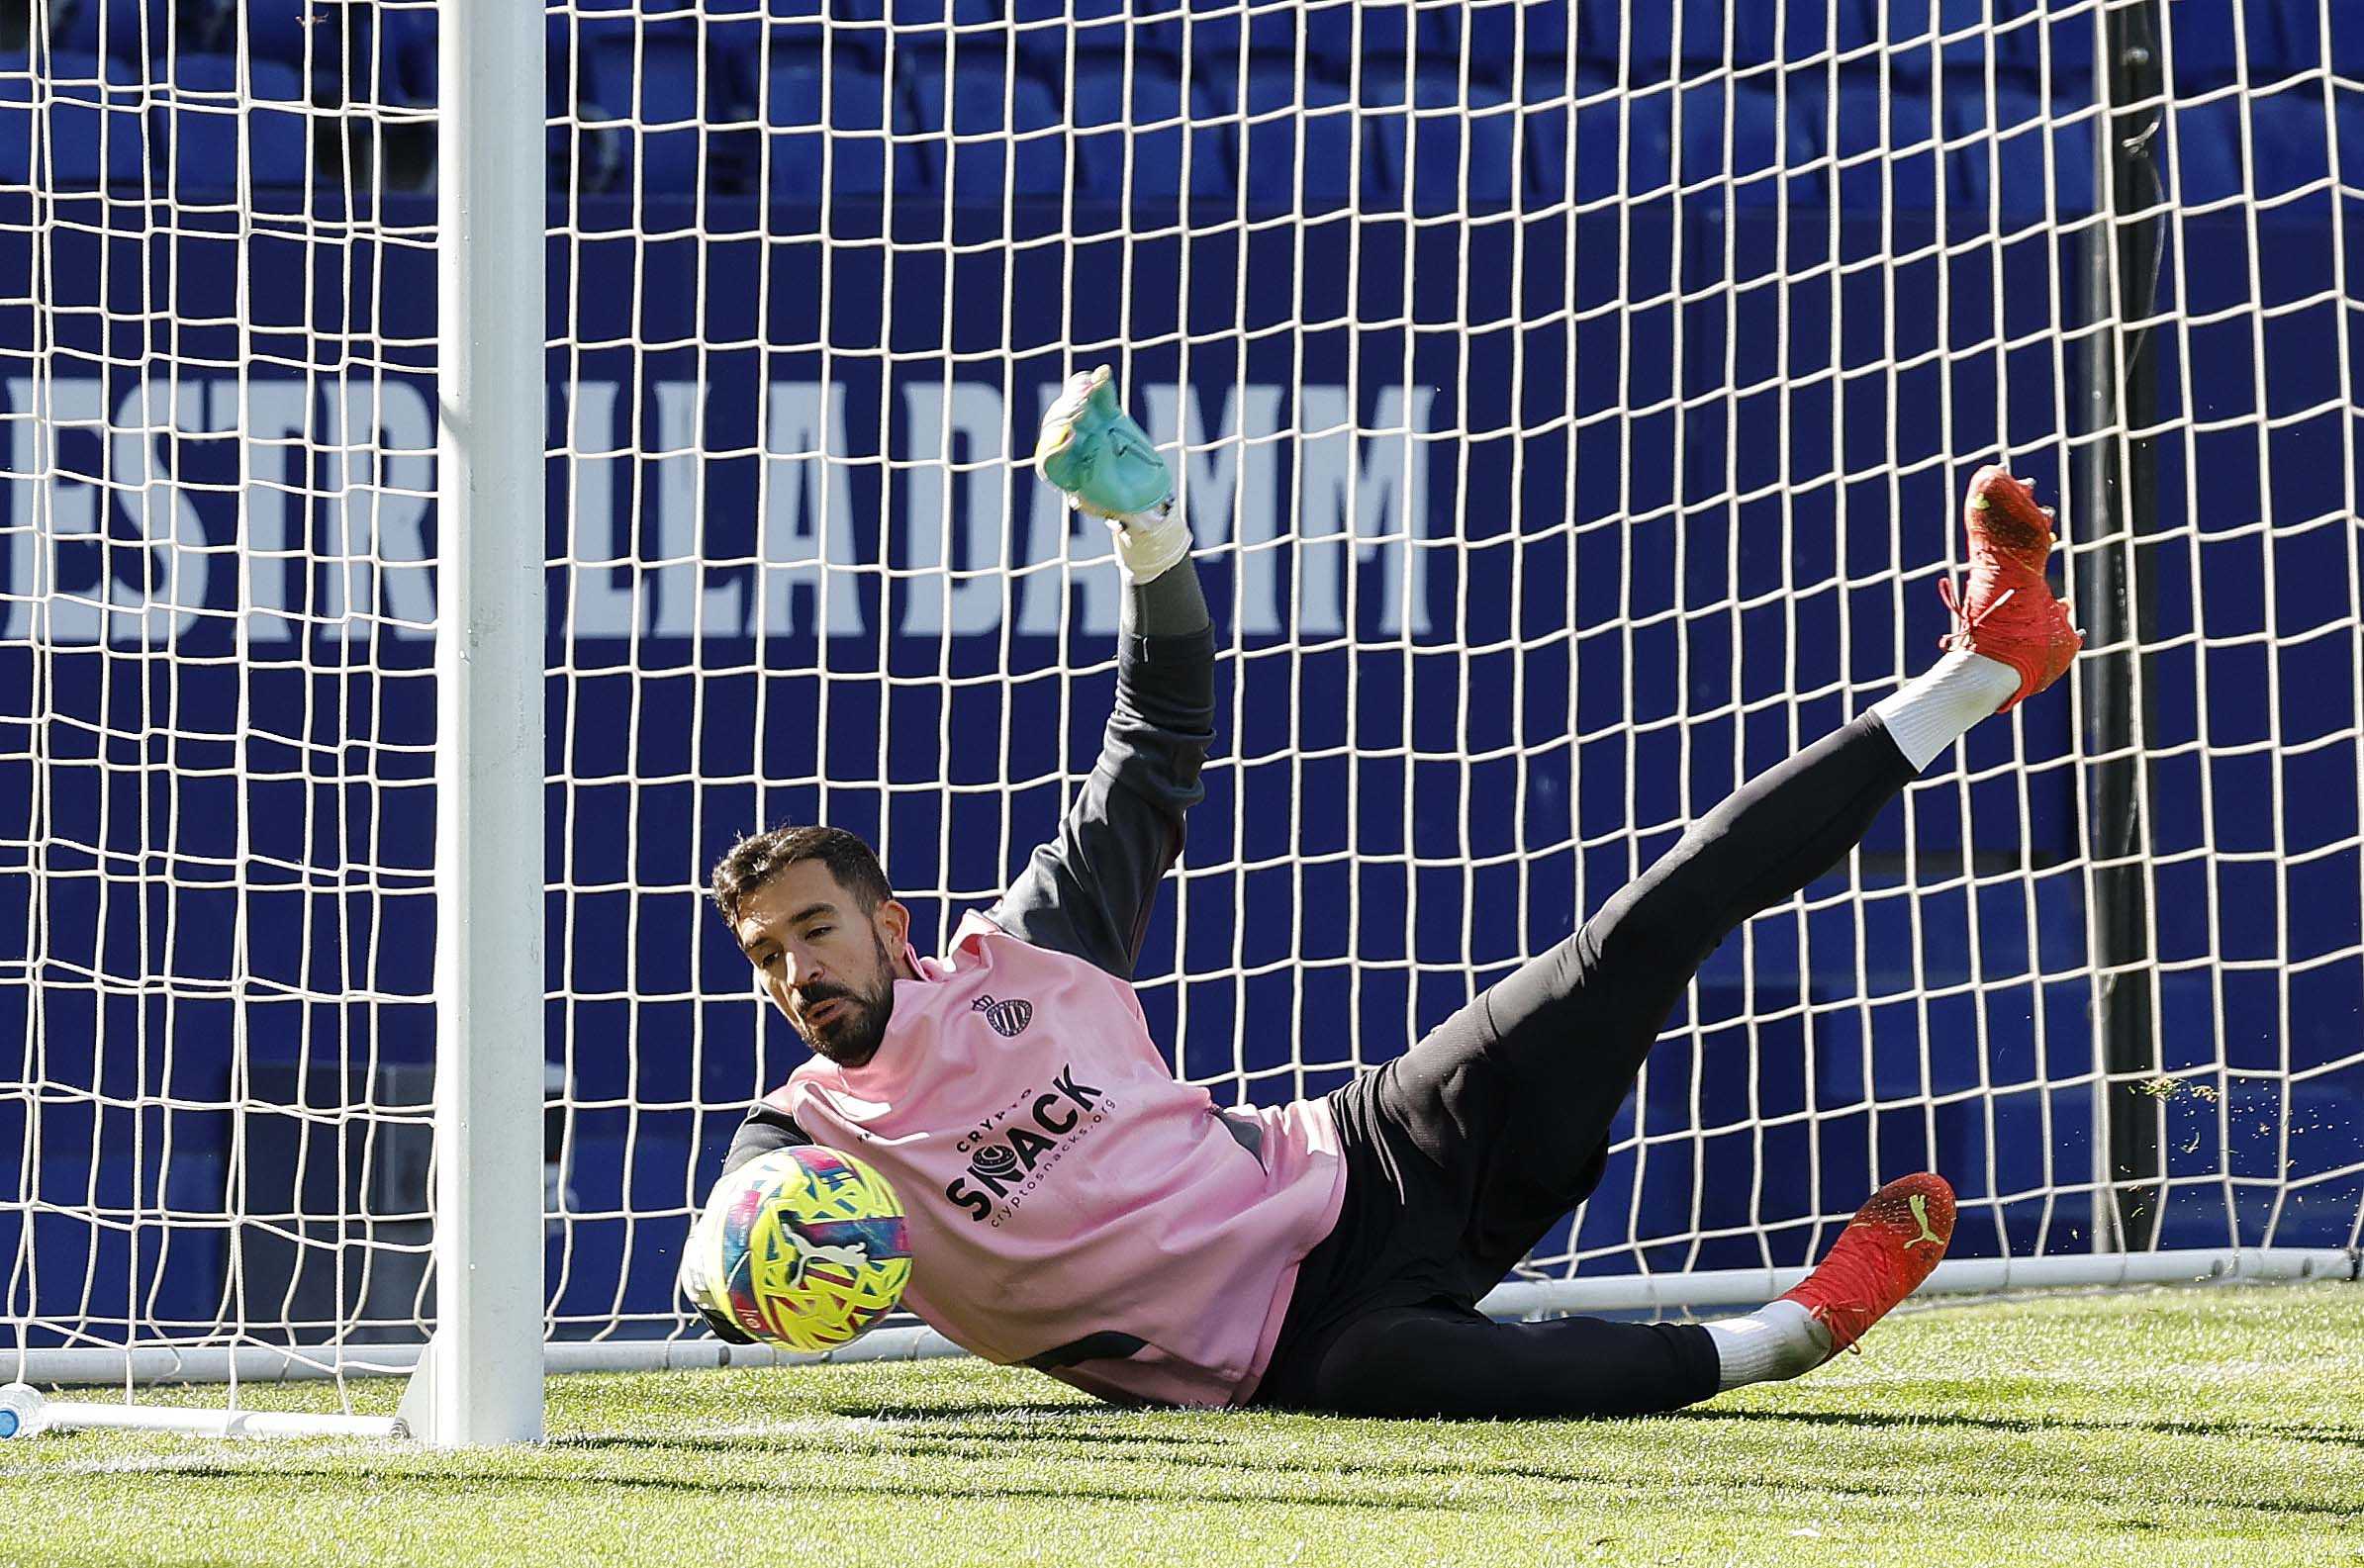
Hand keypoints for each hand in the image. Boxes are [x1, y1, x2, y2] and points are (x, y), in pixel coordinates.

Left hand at [1035, 365, 1190, 583]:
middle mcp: (1072, 446)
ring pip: (1079, 406)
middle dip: (1069, 415)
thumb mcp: (1112, 497)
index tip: (1072, 439)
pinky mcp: (1108, 417)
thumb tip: (1096, 444)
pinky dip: (1101, 386)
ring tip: (1090, 386)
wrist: (1146, 495)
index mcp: (1064, 472)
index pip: (1051, 457)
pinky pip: (1101, 399)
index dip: (1057, 446)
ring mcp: (1089, 429)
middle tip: (1082, 409)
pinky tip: (1103, 373)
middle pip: (1062, 426)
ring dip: (1082, 394)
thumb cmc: (1125, 504)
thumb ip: (1100, 473)